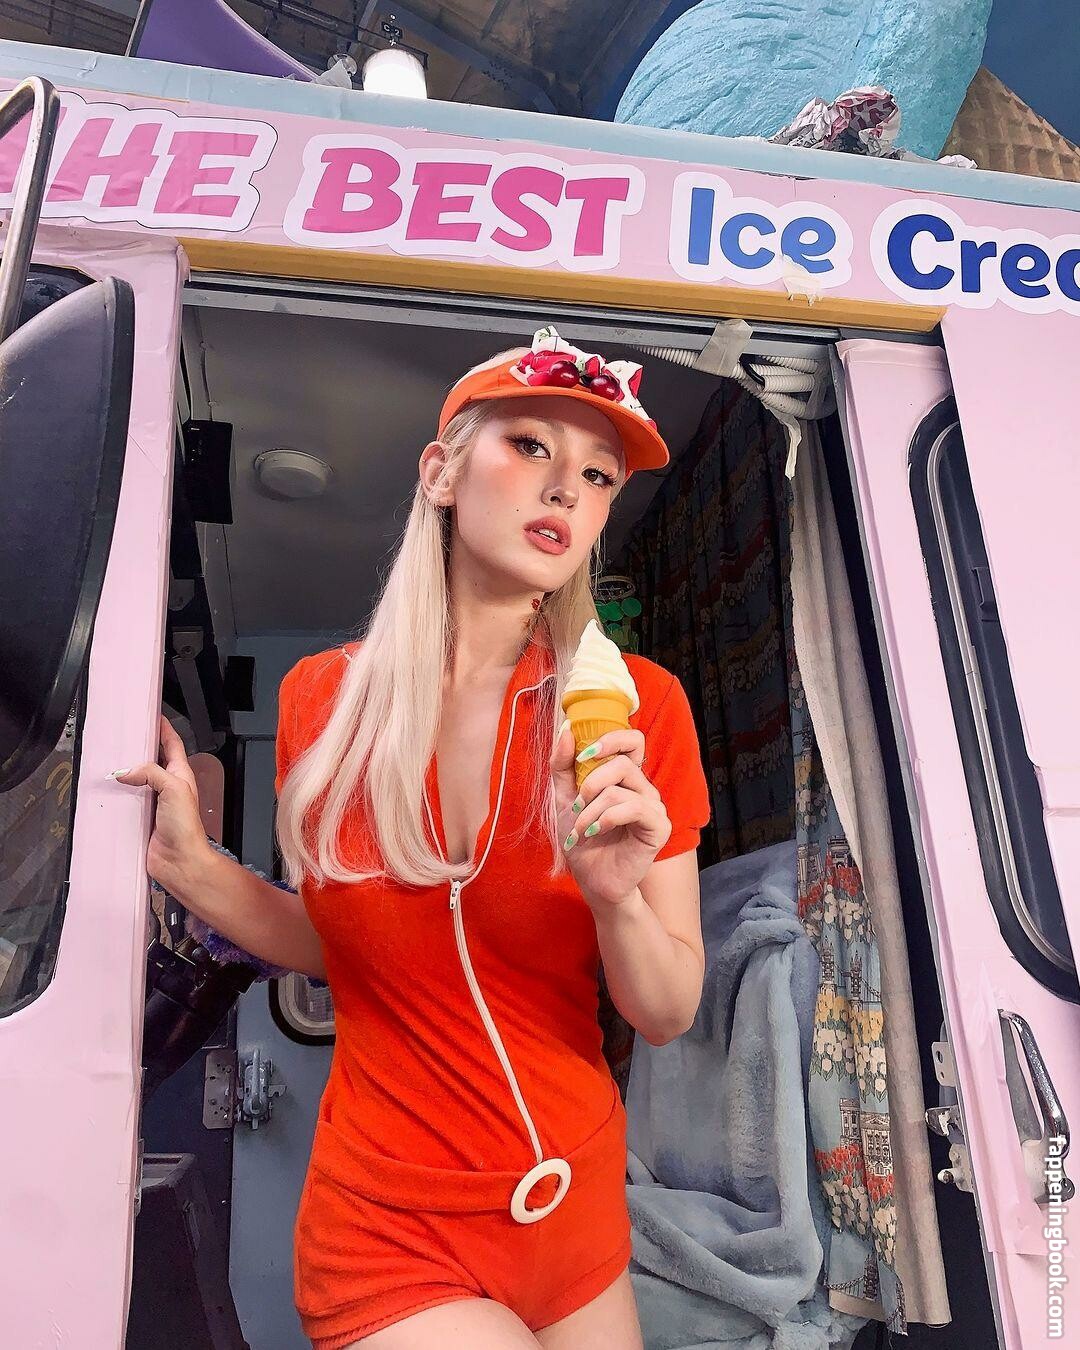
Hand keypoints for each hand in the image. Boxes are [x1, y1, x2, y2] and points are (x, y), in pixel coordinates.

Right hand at [111, 715, 213, 891]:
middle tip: (122, 737)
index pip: (172, 745)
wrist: (180, 861)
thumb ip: (152, 773)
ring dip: (124, 773)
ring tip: (108, 761)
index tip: (153, 715)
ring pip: (136, 781)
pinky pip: (126, 802)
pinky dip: (116, 796)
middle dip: (138, 749)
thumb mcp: (174, 789)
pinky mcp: (140, 818)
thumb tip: (126, 771)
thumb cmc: (186, 828)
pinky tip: (105, 792)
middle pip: (151, 761)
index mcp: (180, 775)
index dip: (163, 729)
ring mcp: (153, 803)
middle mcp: (167, 787)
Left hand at [549, 721, 670, 909]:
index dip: (610, 739)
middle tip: (576, 805)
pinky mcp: (659, 827)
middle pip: (622, 763)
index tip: (583, 755)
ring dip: (590, 810)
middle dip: (590, 783)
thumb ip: (563, 766)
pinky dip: (606, 819)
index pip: (633, 741)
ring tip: (580, 829)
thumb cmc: (582, 840)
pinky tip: (594, 832)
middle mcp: (643, 789)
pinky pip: (633, 809)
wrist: (592, 880)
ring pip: (620, 790)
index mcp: (626, 778)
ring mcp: (654, 807)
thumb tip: (565, 730)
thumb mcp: (563, 799)